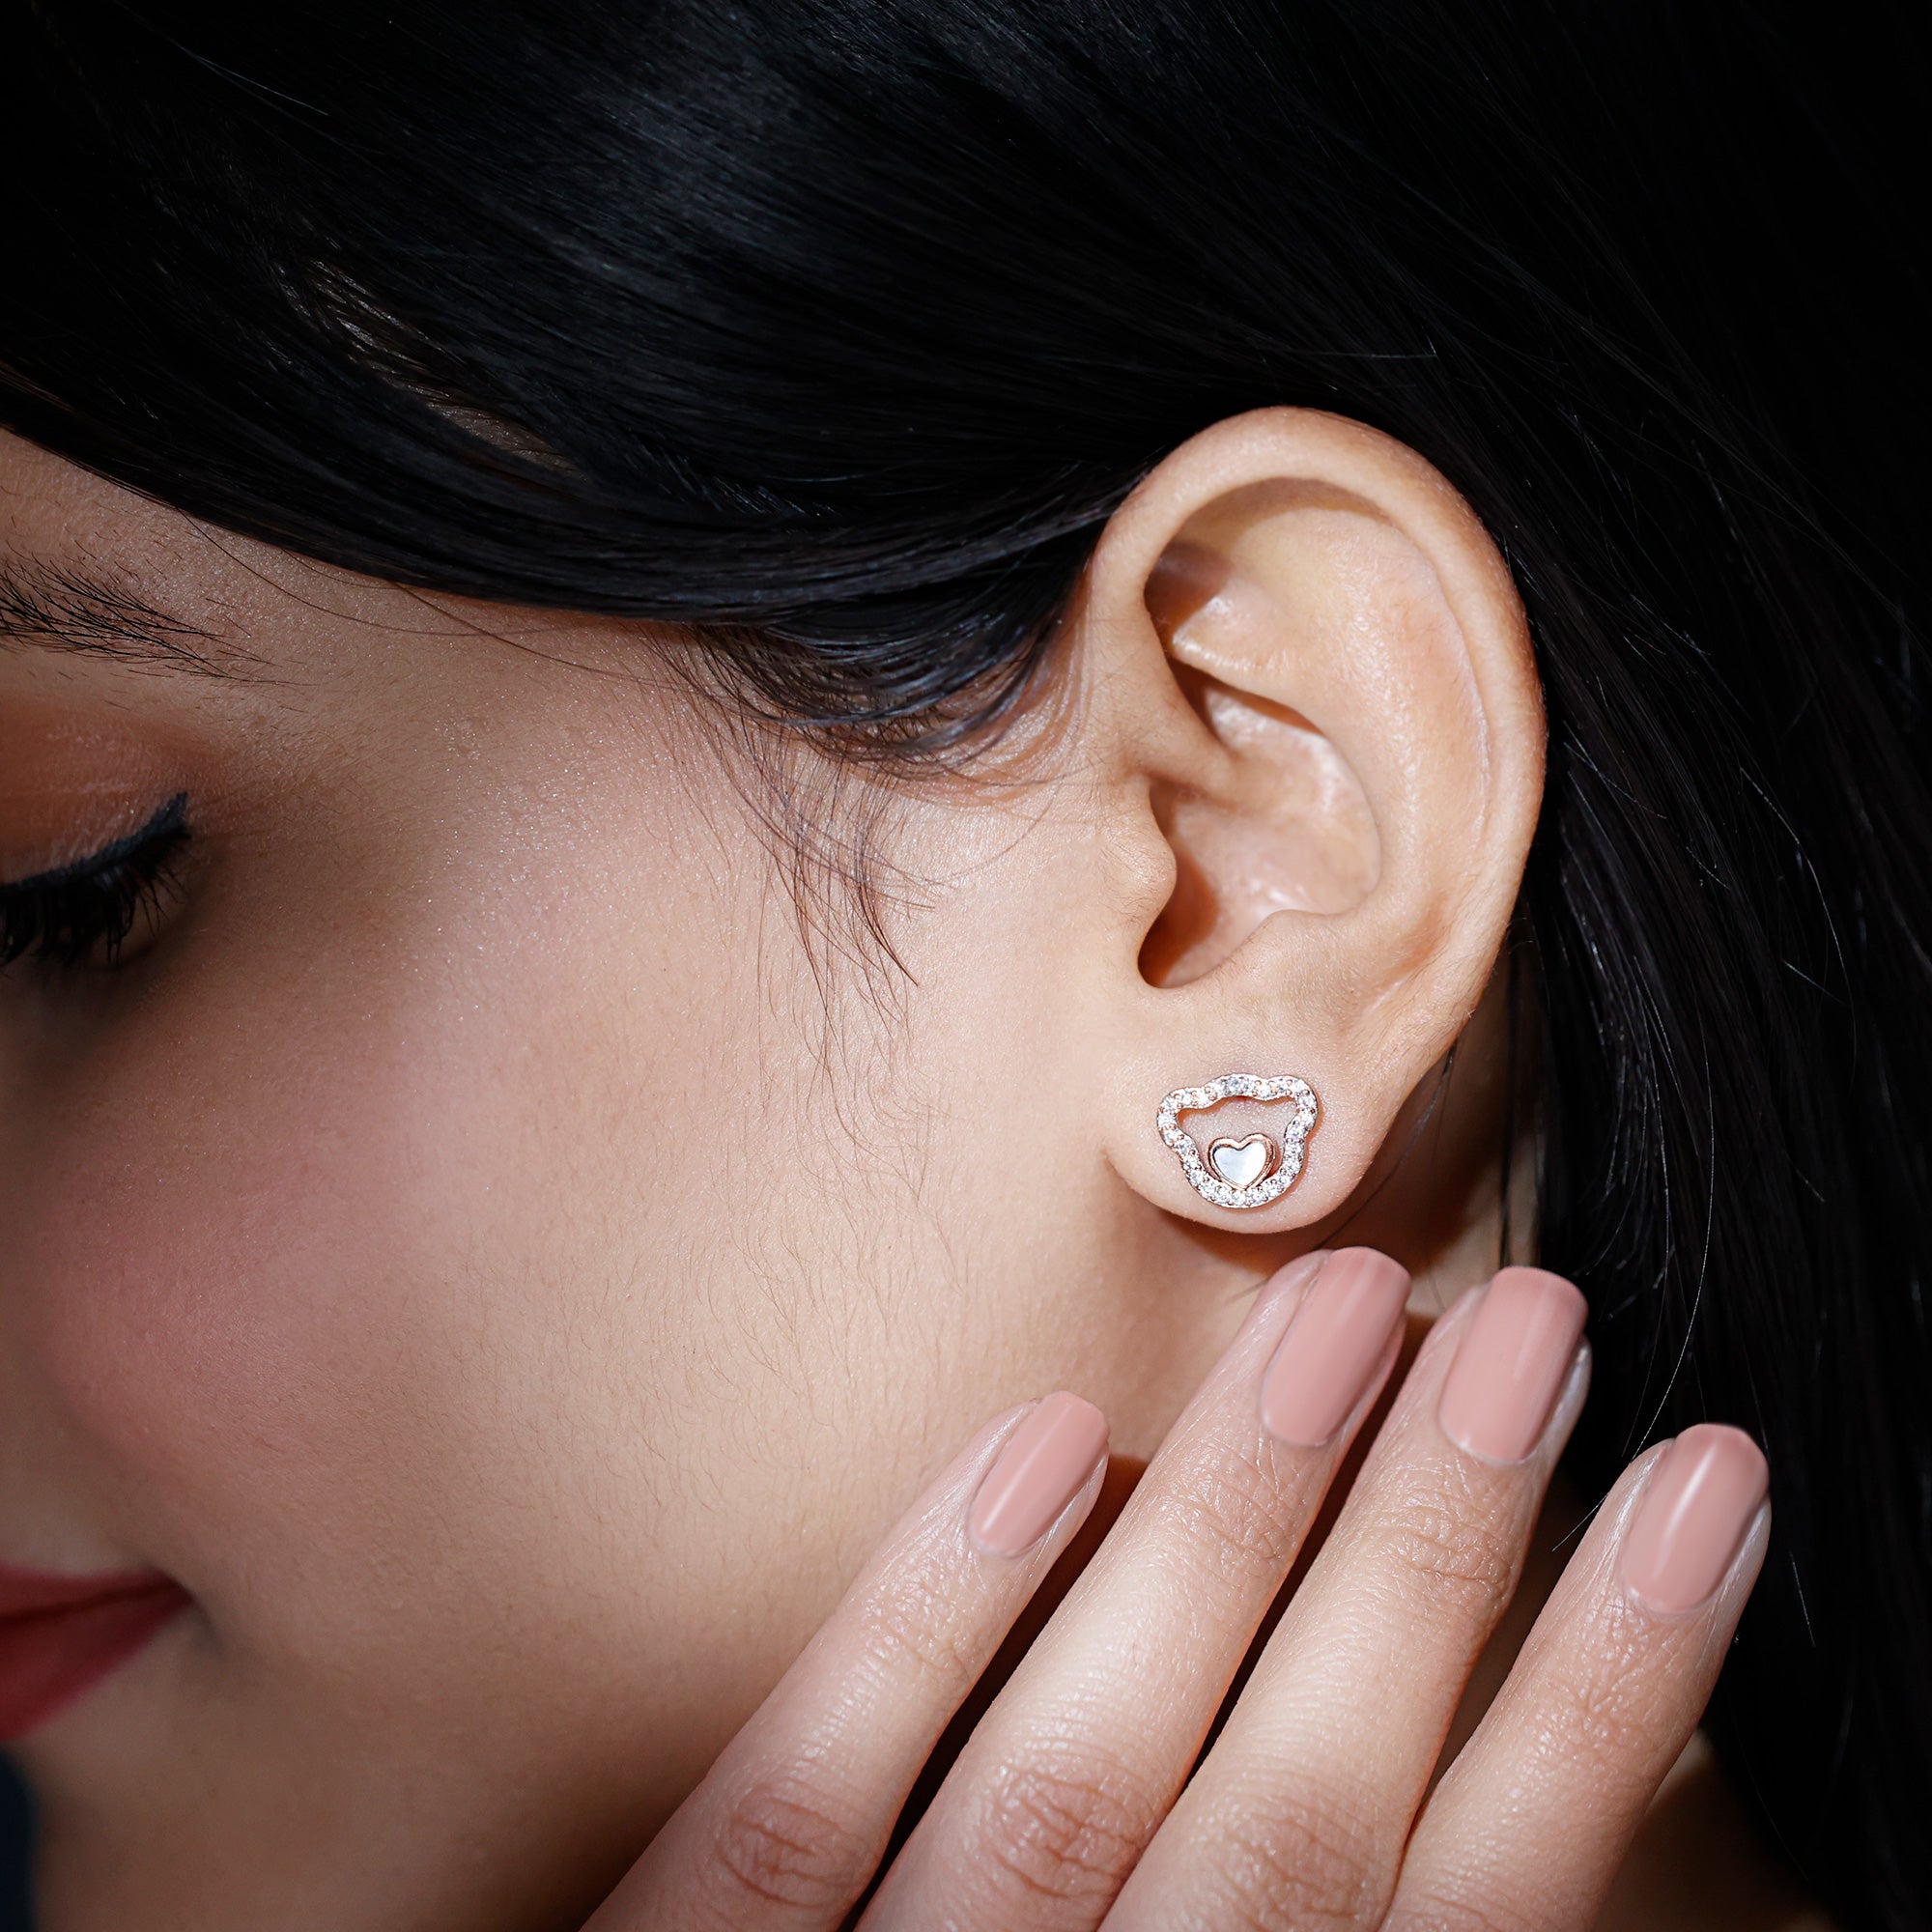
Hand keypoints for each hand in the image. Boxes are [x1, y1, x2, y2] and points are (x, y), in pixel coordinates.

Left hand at [590, 1250, 1769, 1931]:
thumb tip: (1490, 1803)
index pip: (1470, 1915)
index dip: (1601, 1699)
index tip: (1698, 1481)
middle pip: (1301, 1809)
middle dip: (1436, 1554)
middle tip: (1538, 1322)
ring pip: (1083, 1771)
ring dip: (1234, 1530)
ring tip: (1349, 1308)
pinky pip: (795, 1806)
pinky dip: (932, 1622)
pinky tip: (1053, 1438)